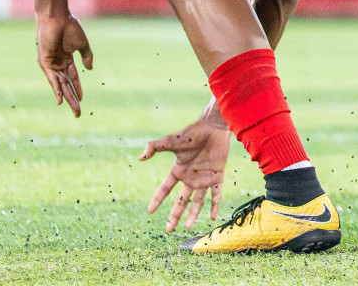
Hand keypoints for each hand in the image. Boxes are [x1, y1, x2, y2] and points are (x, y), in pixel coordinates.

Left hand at [36, 12, 92, 117]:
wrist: (57, 17)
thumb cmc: (70, 27)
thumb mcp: (82, 44)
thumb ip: (87, 56)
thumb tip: (89, 69)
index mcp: (67, 59)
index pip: (73, 78)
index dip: (78, 89)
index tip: (82, 101)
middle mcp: (58, 64)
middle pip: (67, 85)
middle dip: (73, 99)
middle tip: (78, 114)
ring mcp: (51, 64)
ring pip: (61, 85)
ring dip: (67, 98)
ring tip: (74, 110)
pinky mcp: (44, 62)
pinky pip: (52, 79)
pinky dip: (56, 90)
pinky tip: (60, 100)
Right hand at [139, 116, 230, 231]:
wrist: (213, 127)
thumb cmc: (192, 133)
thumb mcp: (172, 141)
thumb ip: (155, 147)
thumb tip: (140, 157)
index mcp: (178, 170)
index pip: (165, 189)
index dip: (157, 200)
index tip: (150, 212)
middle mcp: (190, 178)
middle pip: (180, 201)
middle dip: (174, 215)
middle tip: (169, 230)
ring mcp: (204, 178)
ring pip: (197, 201)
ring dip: (193, 215)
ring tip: (188, 228)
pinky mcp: (217, 176)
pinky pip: (216, 194)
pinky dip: (215, 205)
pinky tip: (214, 217)